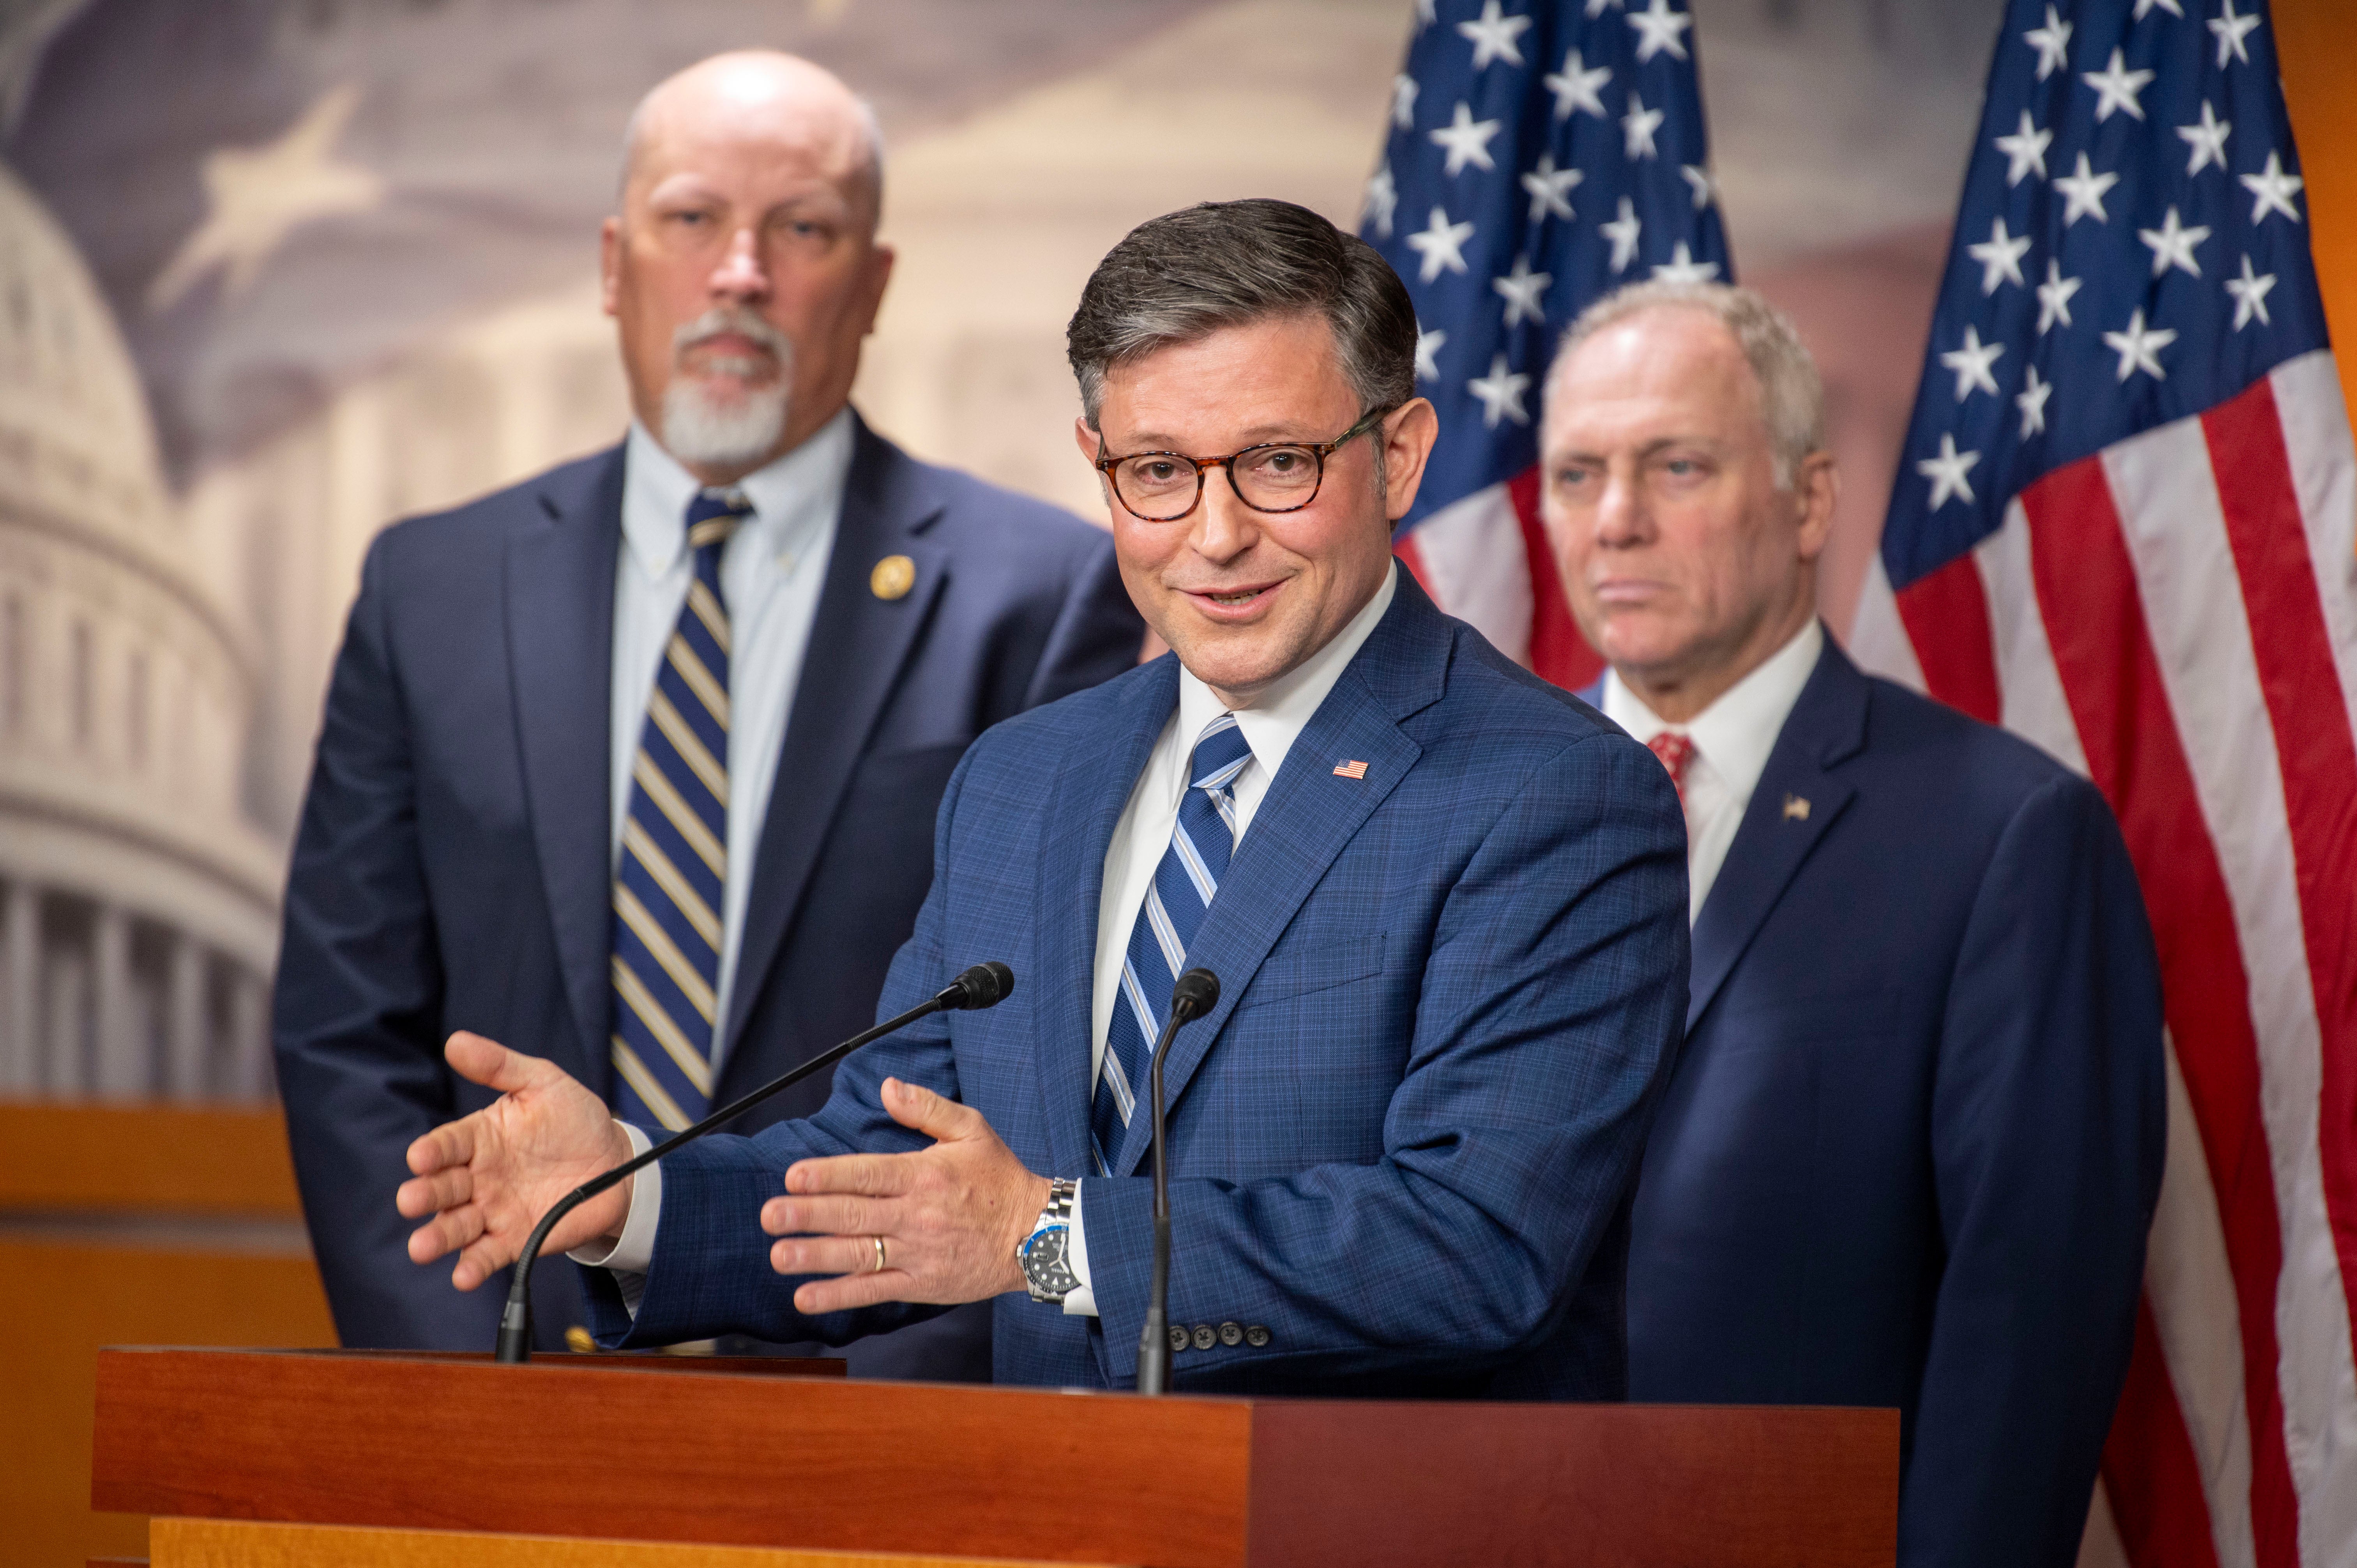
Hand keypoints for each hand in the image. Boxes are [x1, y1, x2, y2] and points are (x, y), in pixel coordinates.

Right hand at [396, 1032, 634, 1291]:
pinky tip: (462, 1274)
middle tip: (410, 1200)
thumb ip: (500, 1066)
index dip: (432, 1152)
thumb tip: (456, 1041)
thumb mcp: (543, 1083)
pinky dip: (473, 1266)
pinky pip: (488, 1255)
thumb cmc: (575, 1120)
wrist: (617, 1163)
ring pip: (456, 1226)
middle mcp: (479, 1177)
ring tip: (421, 1247)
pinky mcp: (515, 1238)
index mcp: (480, 1138)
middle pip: (443, 1188)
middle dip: (425, 1195)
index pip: (447, 1145)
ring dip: (438, 1237)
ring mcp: (494, 1210)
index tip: (420, 1157)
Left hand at [761, 1077, 1047, 1313]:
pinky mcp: (923, 1284)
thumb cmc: (1000, 1179)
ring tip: (779, 1254)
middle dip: (807, 1214)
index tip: (793, 1176)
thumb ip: (926, 1108)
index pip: (868, 1173)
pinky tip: (805, 1297)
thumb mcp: (972, 1129)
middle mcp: (918, 1214)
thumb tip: (888, 1087)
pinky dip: (839, 1295)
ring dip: (815, 1255)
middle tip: (769, 1215)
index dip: (828, 1175)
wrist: (1038, 1234)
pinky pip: (874, 1291)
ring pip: (859, 1254)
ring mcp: (919, 1252)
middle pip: (854, 1214)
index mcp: (925, 1174)